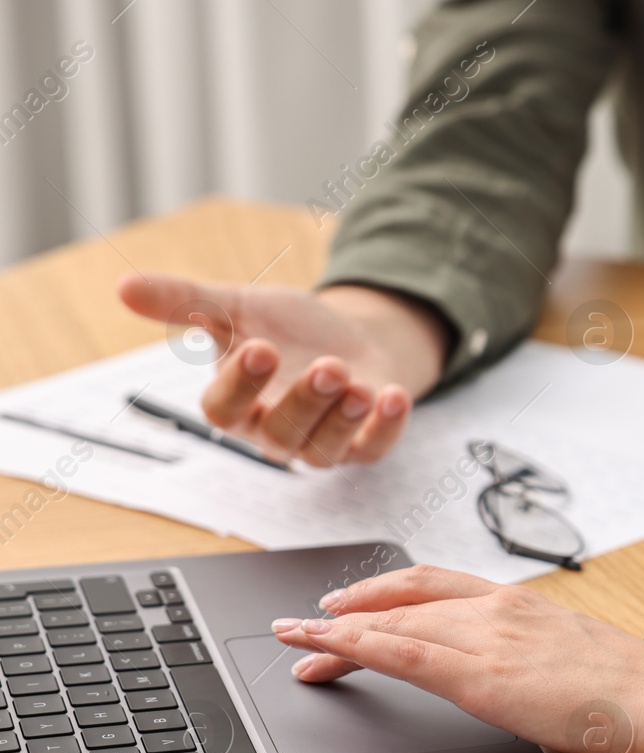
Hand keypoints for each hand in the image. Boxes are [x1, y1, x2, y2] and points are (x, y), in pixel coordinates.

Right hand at [118, 274, 451, 465]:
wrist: (350, 337)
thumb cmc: (287, 329)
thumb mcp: (239, 306)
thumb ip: (186, 300)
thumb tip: (122, 285)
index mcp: (237, 403)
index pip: (225, 410)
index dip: (239, 384)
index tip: (261, 347)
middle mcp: (275, 431)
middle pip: (279, 435)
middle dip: (303, 402)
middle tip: (327, 366)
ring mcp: (321, 444)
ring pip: (323, 449)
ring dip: (342, 418)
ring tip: (357, 382)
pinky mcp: (365, 445)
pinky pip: (373, 449)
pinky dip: (386, 426)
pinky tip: (394, 395)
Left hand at [271, 566, 643, 752]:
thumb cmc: (636, 694)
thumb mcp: (577, 663)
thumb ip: (538, 663)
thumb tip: (523, 683)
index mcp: (523, 605)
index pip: (438, 588)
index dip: (388, 593)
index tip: (355, 603)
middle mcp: (498, 609)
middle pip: (404, 601)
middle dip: (350, 610)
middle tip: (307, 625)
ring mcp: (486, 637)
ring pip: (392, 623)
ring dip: (336, 629)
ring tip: (296, 639)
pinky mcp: (478, 672)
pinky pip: (401, 652)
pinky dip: (355, 644)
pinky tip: (324, 647)